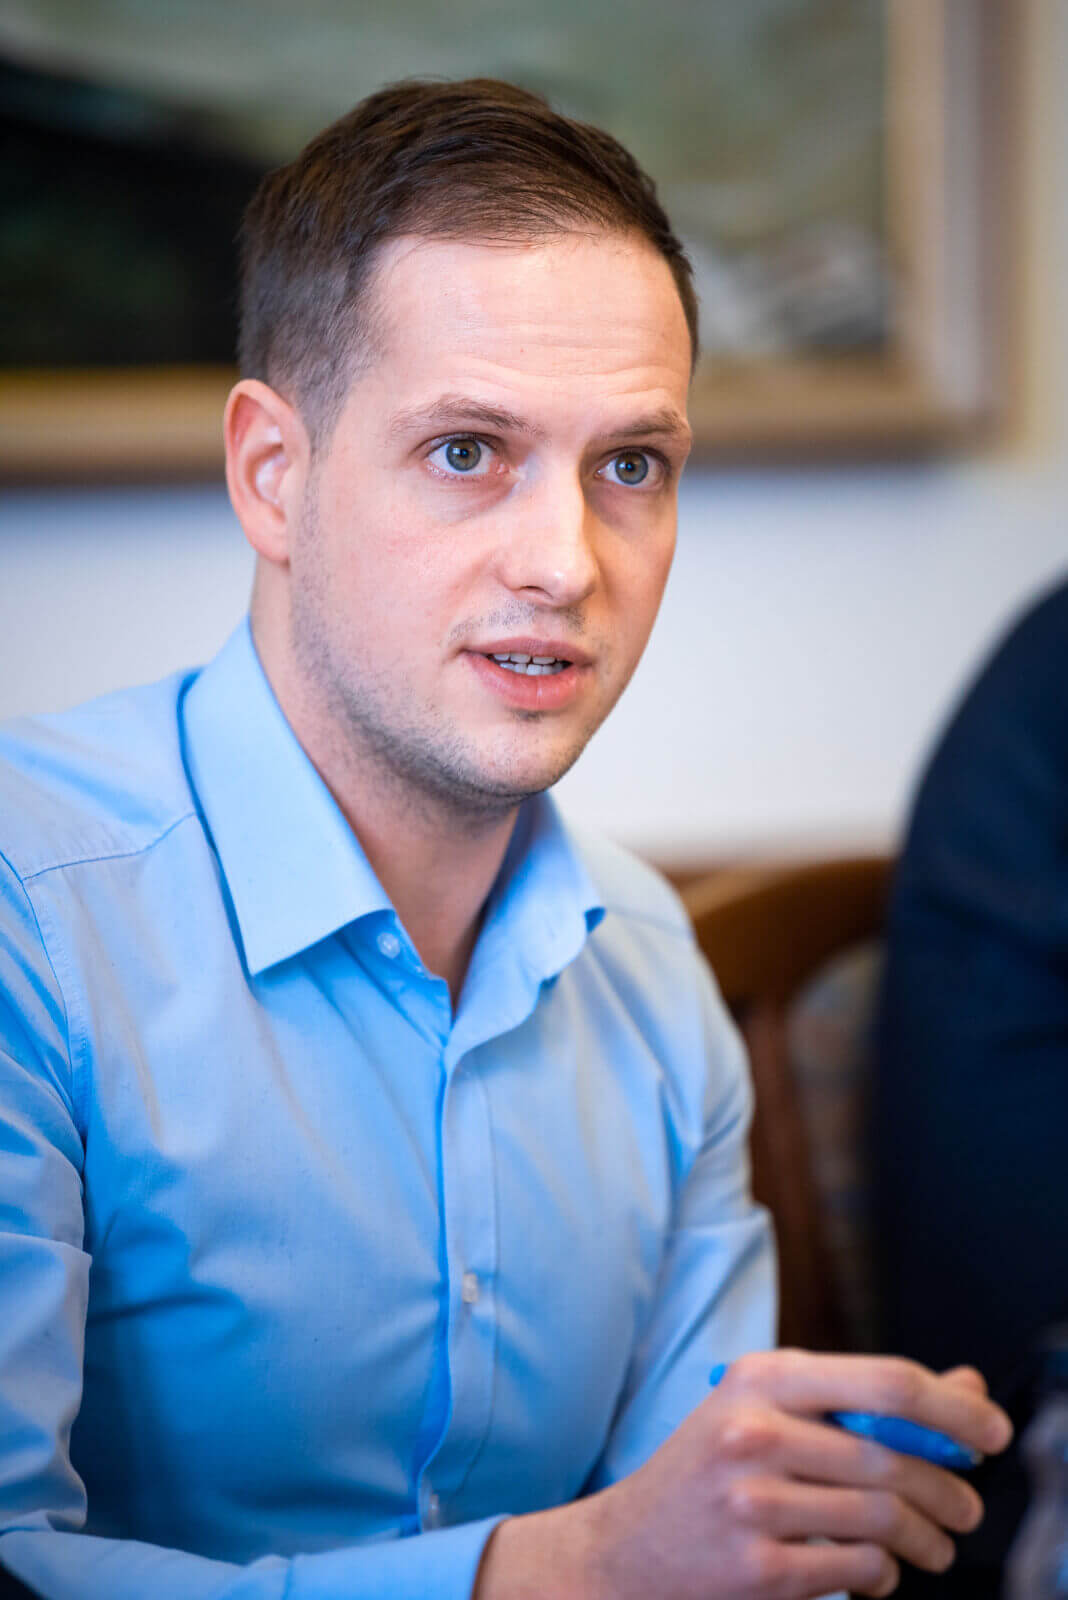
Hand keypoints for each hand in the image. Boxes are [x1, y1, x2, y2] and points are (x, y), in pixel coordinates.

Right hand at [474, 1350, 1012, 1599]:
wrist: (626, 1546)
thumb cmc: (711, 1467)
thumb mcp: (772, 1408)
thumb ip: (862, 1396)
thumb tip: (963, 1388)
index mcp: (762, 1376)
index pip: (886, 1381)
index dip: (953, 1409)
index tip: (989, 1433)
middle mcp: (754, 1430)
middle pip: (894, 1458)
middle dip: (949, 1492)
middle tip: (965, 1512)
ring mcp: (753, 1501)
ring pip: (883, 1518)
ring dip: (927, 1541)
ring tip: (933, 1548)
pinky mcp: (757, 1568)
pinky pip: (857, 1570)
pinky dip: (882, 1576)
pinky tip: (876, 1570)